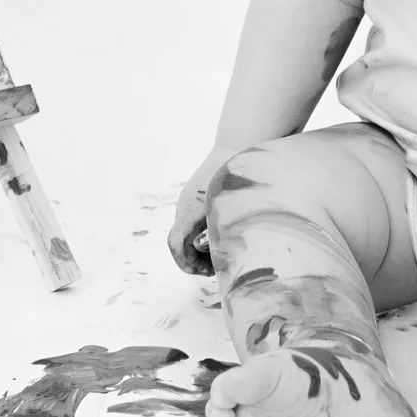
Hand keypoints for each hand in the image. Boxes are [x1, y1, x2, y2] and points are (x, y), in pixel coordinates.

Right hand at [166, 147, 235, 275]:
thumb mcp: (234, 212)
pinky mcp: (196, 195)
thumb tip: (221, 260)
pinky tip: (223, 234)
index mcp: (191, 209)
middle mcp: (185, 205)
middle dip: (196, 259)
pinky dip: (203, 233)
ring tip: (223, 252)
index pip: (175, 244)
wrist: (240, 144)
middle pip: (179, 241)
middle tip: (217, 267)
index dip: (187, 264)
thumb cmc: (240, 180)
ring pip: (186, 232)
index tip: (206, 272)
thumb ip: (224, 236)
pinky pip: (193, 220)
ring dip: (200, 247)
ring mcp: (189, 199)